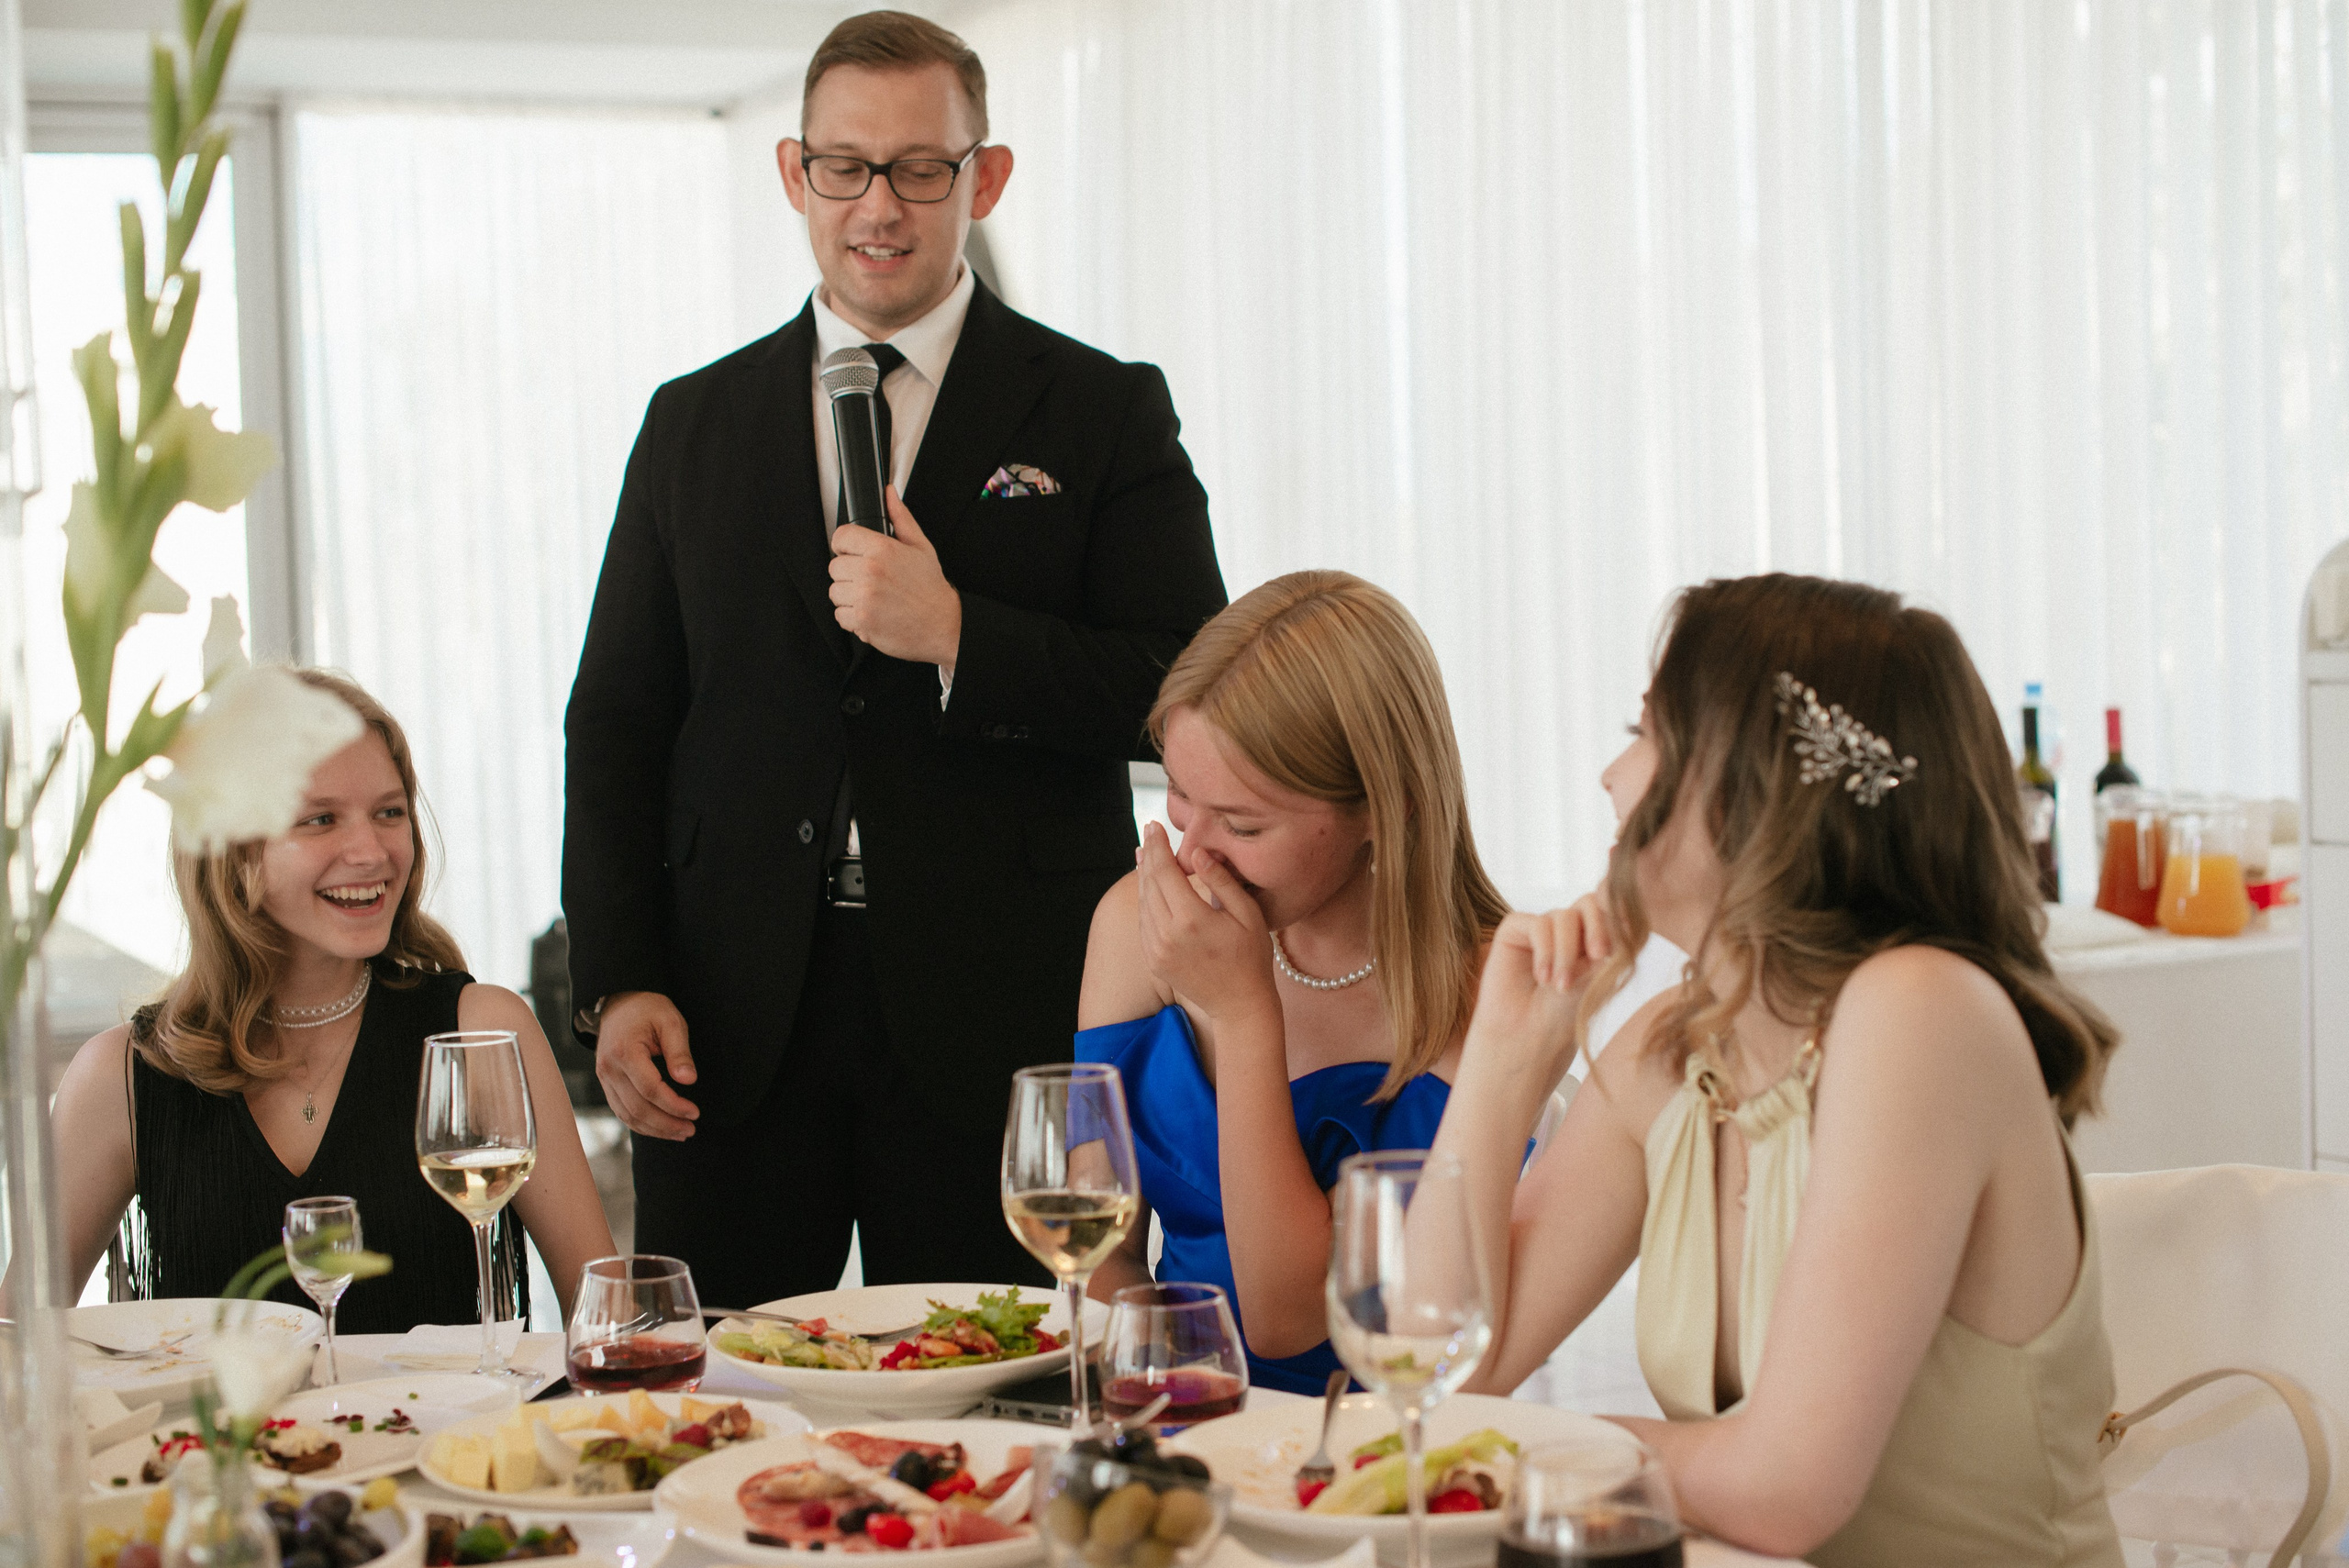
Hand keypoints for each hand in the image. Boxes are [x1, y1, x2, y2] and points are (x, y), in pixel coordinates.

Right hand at [594, 990, 699, 1139]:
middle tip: (691, 1130)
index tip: (694, 1113)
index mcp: (625, 1051)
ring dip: (655, 1129)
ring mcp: (604, 1078)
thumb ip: (679, 1052)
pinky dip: (641, 1124)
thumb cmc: (648, 1009)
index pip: (650, 1089)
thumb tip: (689, 1081)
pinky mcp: (606, 1084)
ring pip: (628, 1115)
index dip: (674, 1105)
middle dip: (666, 1124)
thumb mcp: (670, 1021)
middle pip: (638, 1108)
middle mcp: (609, 1068)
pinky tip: (661, 1128)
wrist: (618, 1002)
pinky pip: (621, 1111)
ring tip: (681, 1133)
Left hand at [829, 487, 962, 664]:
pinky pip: (840, 615)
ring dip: (849, 596)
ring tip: (872, 598)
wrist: (942, 625)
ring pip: (835, 591)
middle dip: (849, 573)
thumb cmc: (930, 588)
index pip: (841, 537)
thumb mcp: (920, 546)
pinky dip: (853, 617)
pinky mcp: (861, 621)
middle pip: (834, 566)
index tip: (852, 553)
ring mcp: (864, 598)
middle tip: (870, 580)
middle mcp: (870, 572)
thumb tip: (890, 494)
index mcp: (882, 549)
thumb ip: (900, 517)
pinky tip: (872, 612)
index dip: (845, 545)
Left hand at [1134, 821, 1279, 1023]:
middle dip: (1148, 855)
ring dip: (1143, 877)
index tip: (1154, 826)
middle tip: (1148, 832)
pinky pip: (1144, 924)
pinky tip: (1149, 888)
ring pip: (1143, 904)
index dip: (1158, 846)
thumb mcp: (1247, 914)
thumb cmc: (1251, 957)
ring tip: (1144, 854)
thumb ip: (1221, 881)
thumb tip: (1198, 853)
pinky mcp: (1153, 961)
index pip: (1165, 872)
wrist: (1239, 1005)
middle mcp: (1167, 935)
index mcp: (1191, 920)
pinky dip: (1145, 902)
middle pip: (1150, 884)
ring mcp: (1156, 950)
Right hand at [1463, 897, 1614, 1086]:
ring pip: (1564, 916)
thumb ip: (1612, 940)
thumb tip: (1630, 907)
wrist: (1529, 1037)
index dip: (1619, 911)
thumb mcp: (1598, 974)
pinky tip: (1542, 978)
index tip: (1629, 929)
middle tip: (1598, 956)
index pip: (1610, 909)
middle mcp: (1568, 929)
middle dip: (1598, 926)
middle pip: (1590, 902)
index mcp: (1593, 937)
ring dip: (1567, 952)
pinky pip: (1537, 923)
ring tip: (1560, 986)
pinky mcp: (1515, 930)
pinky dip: (1545, 951)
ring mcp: (1542, 927)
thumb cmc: (1565, 1015)